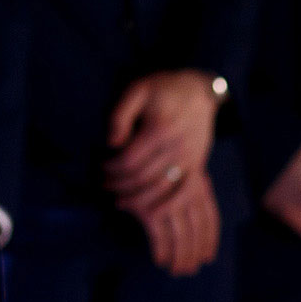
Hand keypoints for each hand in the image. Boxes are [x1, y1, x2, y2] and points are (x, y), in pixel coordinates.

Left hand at [105, 70, 219, 214]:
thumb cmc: (164, 88)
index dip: (111, 169)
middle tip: (104, 185)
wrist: (200, 91)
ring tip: (119, 199)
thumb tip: (111, 143)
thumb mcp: (137, 90)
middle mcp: (176, 147)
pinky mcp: (198, 166)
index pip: (129, 160)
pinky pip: (186, 193)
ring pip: (161, 189)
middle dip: (119, 185)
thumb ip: (120, 115)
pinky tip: (152, 213)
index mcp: (159, 128)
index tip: (100, 168)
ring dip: (137, 199)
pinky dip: (169, 207)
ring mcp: (189, 159)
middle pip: (142, 178)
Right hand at [132, 166, 220, 276]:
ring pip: (181, 236)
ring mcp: (169, 199)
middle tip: (189, 270)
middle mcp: (187, 193)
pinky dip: (162, 250)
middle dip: (193, 253)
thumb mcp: (174, 171)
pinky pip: (160, 236)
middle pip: (197, 231)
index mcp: (197, 185)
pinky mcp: (149, 207)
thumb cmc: (151, 160)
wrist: (132, 146)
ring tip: (176, 270)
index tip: (207, 257)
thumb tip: (190, 219)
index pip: (210, 218)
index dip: (210, 240)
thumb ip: (185, 191)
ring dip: (180, 257)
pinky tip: (160, 260)